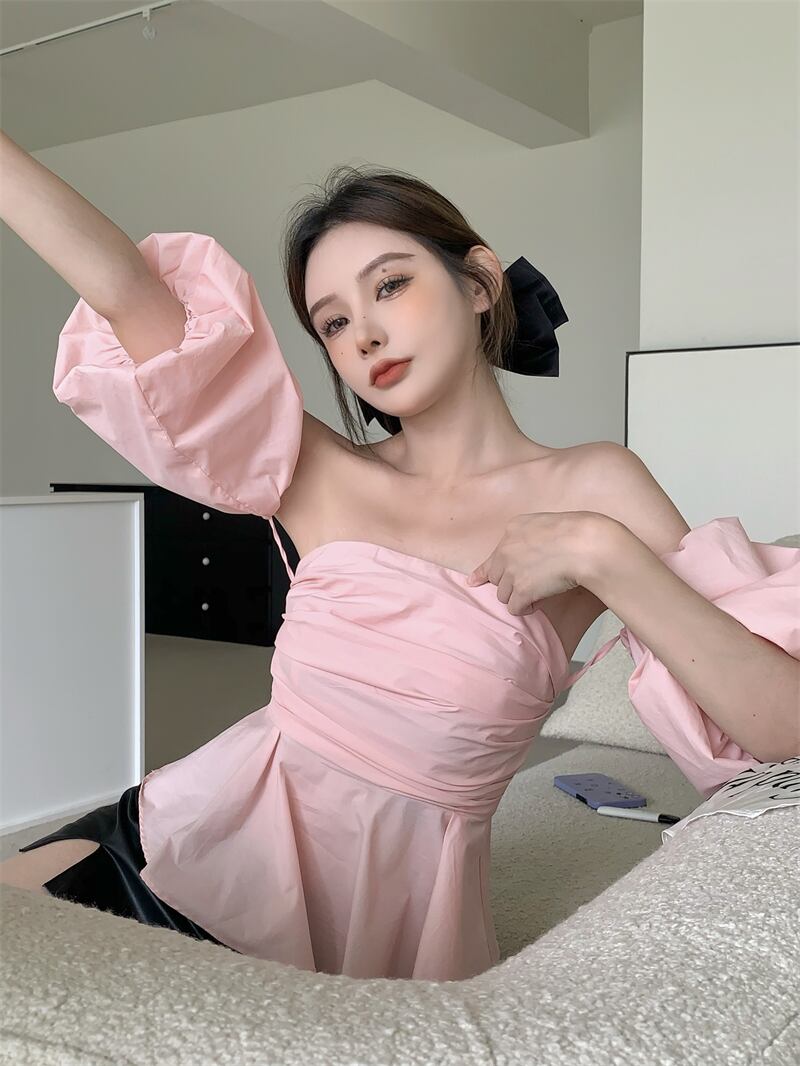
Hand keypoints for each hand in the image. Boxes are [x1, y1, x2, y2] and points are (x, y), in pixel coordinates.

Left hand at [465, 511, 601, 615]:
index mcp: (513, 529)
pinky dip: (526, 608)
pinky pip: (515, 608)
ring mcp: (512, 571)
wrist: (586, 545)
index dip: (483, 572)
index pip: (492, 554)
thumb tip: (531, 555)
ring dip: (519, 596)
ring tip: (540, 591)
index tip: (473, 582)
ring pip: (503, 594)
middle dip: (510, 583)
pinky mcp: (522, 590)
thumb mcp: (548, 523)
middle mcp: (506, 549)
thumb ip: (533, 536)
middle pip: (496, 577)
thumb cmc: (579, 533)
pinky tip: (539, 602)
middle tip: (531, 583)